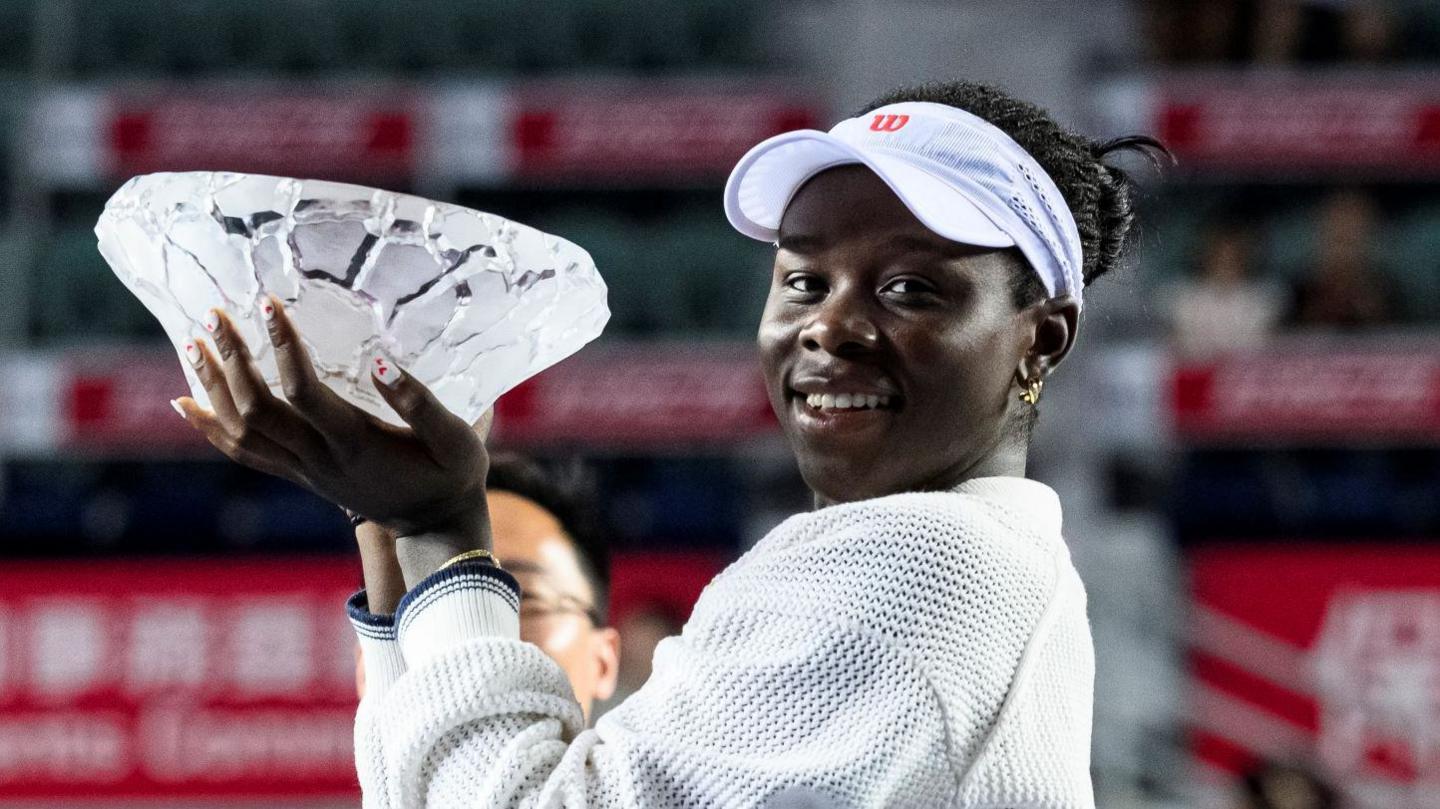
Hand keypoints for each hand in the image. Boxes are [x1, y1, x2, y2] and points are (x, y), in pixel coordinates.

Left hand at [174, 296, 489, 547]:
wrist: (437, 527)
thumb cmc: (453, 476)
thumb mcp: (457, 439)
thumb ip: (421, 403)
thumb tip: (382, 363)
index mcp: (356, 442)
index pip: (303, 391)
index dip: (283, 346)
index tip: (267, 303)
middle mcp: (320, 458)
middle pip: (257, 409)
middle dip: (230, 360)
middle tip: (212, 316)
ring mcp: (306, 470)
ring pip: (241, 432)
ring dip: (212, 388)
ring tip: (191, 345)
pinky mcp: (301, 476)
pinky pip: (244, 453)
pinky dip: (210, 428)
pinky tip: (184, 404)